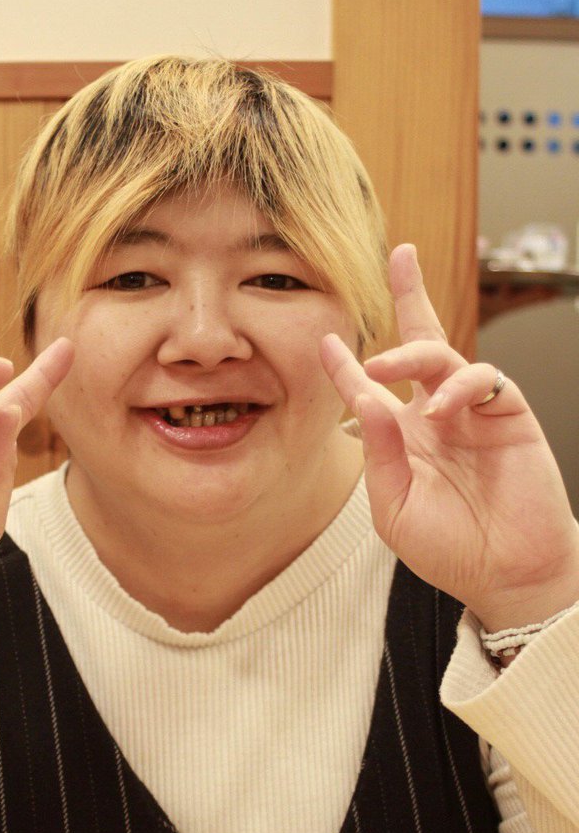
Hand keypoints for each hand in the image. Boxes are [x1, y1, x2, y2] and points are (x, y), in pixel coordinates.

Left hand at [320, 244, 578, 631]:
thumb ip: (378, 454)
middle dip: (411, 294)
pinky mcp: (508, 414)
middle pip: (421, 343)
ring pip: (445, 355)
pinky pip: (484, 380)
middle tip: (397, 257)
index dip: (347, 364)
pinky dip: (459, 385)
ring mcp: (472, 412)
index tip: (323, 341)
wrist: (508, 574)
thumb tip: (366, 399)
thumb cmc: (449, 548)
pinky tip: (439, 408)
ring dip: (413, 352)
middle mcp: (436, 415)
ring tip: (385, 368)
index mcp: (403, 437)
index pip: (372, 388)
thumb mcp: (394, 507)